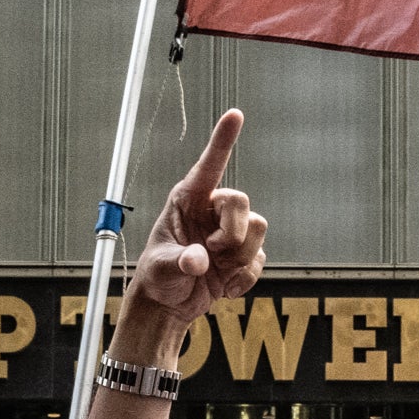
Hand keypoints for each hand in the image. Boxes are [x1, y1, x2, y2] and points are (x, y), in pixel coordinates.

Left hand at [119, 110, 263, 342]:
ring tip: (216, 271)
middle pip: (242, 201)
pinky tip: (225, 287)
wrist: (169, 303)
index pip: (208, 166)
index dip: (222, 140)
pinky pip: (261, 258)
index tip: (235, 114)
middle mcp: (212, 210)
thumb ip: (178, 262)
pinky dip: (245, 278)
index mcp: (187, 201)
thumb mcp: (160, 268)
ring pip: (259, 228)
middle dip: (232, 232)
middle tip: (213, 254)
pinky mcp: (244, 254)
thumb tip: (198, 260)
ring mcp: (231, 231)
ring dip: (240, 257)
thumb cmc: (157, 278)